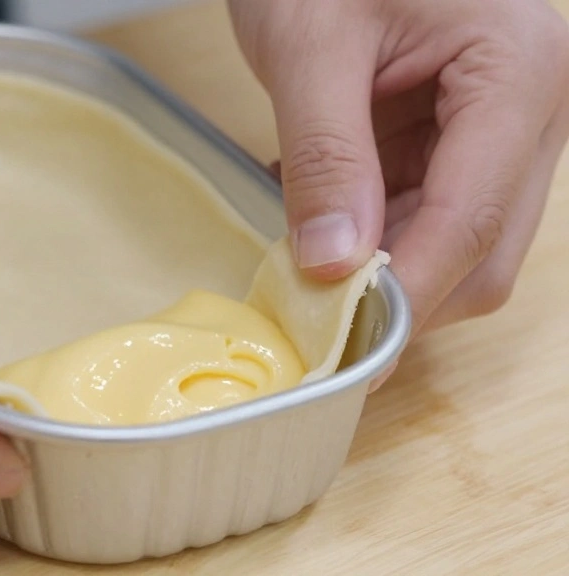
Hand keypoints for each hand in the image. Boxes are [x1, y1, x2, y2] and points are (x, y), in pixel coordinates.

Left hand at [227, 0, 568, 381]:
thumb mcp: (310, 47)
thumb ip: (326, 157)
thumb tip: (336, 265)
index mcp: (518, 70)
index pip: (473, 217)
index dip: (409, 292)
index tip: (347, 347)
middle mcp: (534, 104)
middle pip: (484, 246)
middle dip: (402, 290)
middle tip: (314, 315)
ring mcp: (506, 124)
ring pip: (459, 240)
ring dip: (383, 266)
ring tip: (304, 253)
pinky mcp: (466, 135)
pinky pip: (430, 213)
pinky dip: (375, 233)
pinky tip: (320, 215)